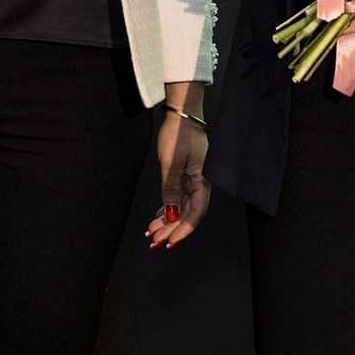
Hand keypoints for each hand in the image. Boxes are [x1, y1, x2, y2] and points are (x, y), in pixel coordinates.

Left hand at [146, 86, 208, 249]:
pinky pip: (179, 197)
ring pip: (182, 207)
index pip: (195, 213)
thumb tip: (171, 214)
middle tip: (155, 240)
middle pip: (188, 213)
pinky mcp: (186, 173)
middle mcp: (200, 182)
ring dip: (168, 221)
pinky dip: (169, 208)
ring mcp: (193, 178)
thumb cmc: (179, 132)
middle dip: (172, 229)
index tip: (169, 241)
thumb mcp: (171, 162)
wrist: (182, 112)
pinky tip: (160, 216)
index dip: (182, 230)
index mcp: (201, 180)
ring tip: (153, 231)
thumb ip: (171, 189)